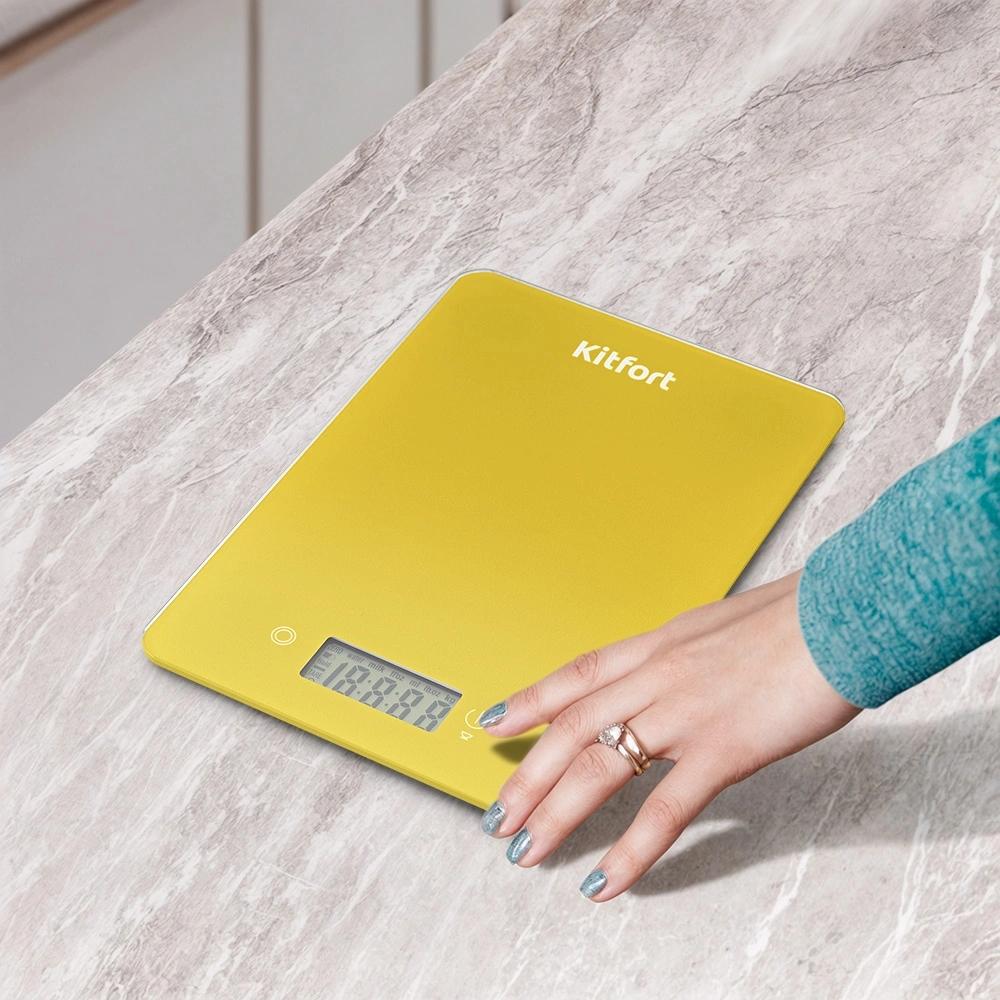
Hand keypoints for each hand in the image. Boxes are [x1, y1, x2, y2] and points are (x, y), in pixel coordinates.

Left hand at [477, 570, 860, 899]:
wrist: (843, 613)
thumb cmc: (794, 618)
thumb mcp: (720, 627)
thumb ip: (686, 655)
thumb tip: (670, 675)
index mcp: (658, 645)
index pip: (576, 674)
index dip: (529, 699)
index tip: (494, 723)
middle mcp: (657, 675)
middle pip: (571, 727)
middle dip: (527, 775)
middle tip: (498, 815)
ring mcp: (684, 712)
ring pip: (599, 765)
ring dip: (555, 814)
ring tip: (526, 851)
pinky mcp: (723, 748)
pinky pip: (665, 809)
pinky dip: (630, 850)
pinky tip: (607, 879)